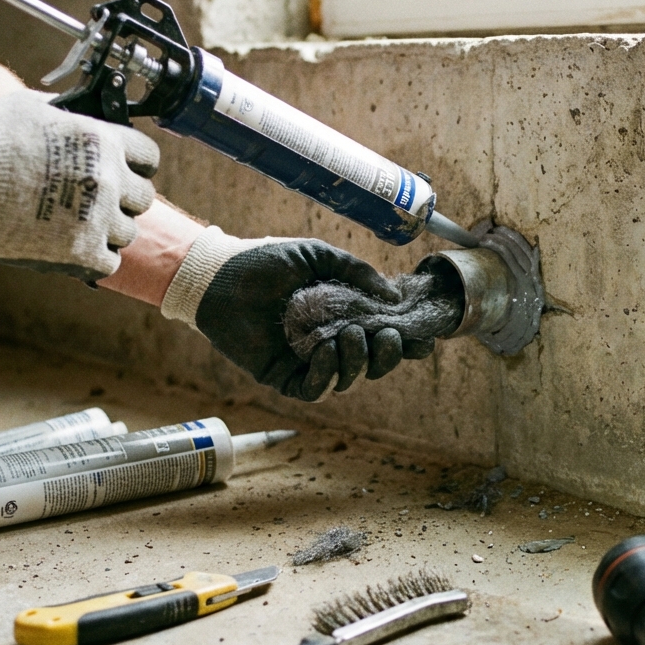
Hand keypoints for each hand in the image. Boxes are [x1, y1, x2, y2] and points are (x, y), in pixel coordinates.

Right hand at [0, 90, 156, 281]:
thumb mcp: (32, 109)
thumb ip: (66, 117)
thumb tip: (75, 118)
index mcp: (102, 140)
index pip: (148, 157)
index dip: (136, 165)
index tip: (123, 171)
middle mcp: (108, 179)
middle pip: (142, 197)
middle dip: (122, 199)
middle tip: (96, 201)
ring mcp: (97, 217)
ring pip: (127, 232)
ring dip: (107, 230)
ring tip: (77, 224)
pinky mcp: (80, 251)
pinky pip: (109, 261)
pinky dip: (95, 258)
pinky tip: (74, 246)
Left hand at [160, 229, 426, 400]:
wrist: (221, 275)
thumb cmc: (267, 262)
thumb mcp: (319, 256)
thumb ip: (357, 272)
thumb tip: (393, 296)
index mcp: (344, 315)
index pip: (383, 336)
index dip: (406, 342)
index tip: (423, 339)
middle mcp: (331, 342)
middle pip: (374, 365)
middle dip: (388, 355)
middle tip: (387, 336)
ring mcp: (308, 362)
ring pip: (349, 379)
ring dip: (358, 361)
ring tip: (349, 334)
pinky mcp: (284, 377)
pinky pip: (316, 389)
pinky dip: (329, 375)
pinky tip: (328, 351)